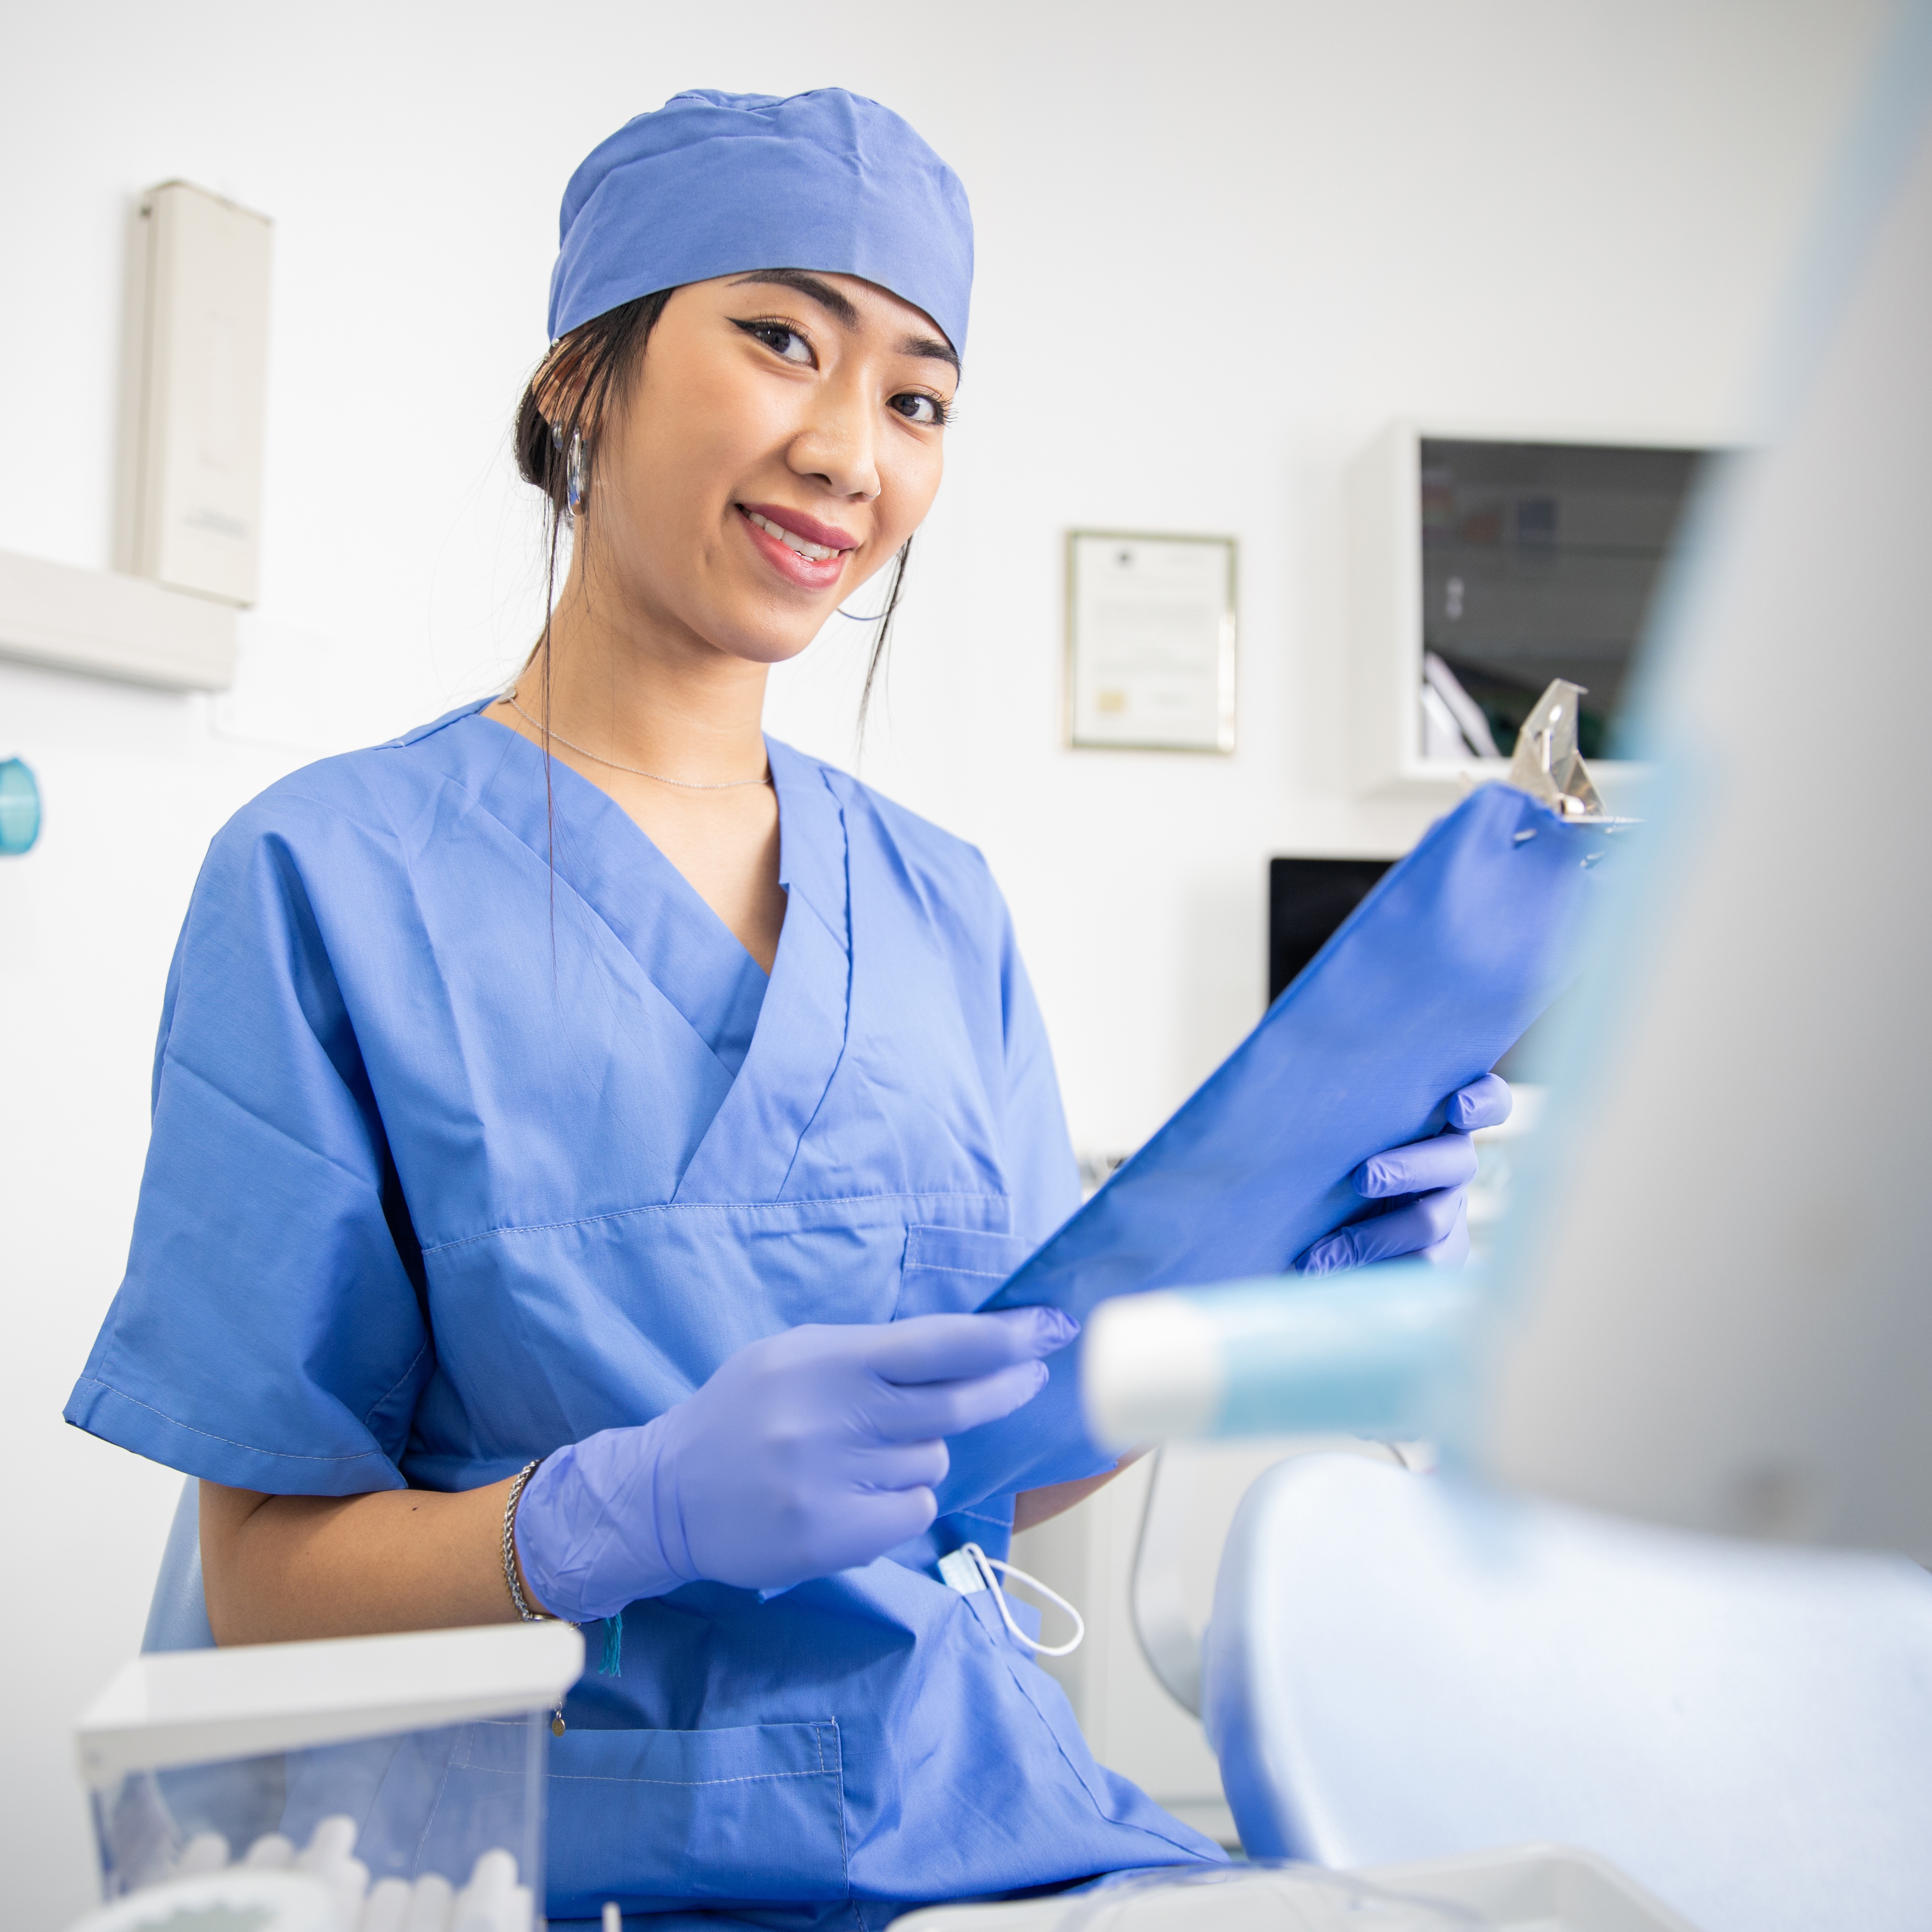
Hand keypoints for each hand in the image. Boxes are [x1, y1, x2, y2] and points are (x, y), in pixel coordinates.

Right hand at [514, 1307, 1076, 1618]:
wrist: (667, 1495)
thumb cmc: (744, 1415)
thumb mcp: (797, 1357)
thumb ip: (872, 1355)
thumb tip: (968, 1348)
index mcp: (826, 1359)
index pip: (937, 1343)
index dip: (1004, 1336)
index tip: (1052, 1328)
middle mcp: (832, 1415)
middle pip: (956, 1403)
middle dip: (1006, 1385)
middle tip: (1031, 1375)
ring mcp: (832, 1479)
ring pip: (933, 1458)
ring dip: (921, 1452)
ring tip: (865, 1454)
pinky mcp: (833, 1536)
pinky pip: (913, 1508)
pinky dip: (902, 1500)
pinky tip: (858, 1495)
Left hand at [1295, 1073, 1509, 1275]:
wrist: (1347, 1222)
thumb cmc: (1346, 1156)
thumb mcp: (1358, 1132)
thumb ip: (1360, 1119)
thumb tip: (1311, 1100)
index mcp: (1442, 1120)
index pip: (1490, 1101)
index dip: (1484, 1102)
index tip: (1457, 1108)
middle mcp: (1454, 1162)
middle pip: (1457, 1161)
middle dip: (1409, 1169)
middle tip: (1363, 1178)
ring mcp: (1453, 1211)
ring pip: (1430, 1222)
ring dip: (1373, 1235)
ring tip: (1319, 1254)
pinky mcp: (1446, 1255)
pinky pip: (1419, 1266)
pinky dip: (1369, 1269)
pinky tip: (1324, 1273)